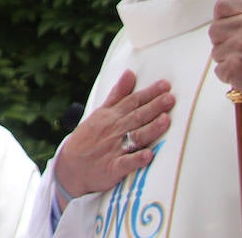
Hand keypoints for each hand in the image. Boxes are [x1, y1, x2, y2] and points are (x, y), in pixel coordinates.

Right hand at [54, 70, 174, 201]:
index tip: (165, 85)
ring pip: (135, 137)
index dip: (149, 93)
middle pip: (137, 116)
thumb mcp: (100, 112)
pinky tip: (149, 155)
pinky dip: (137, 159)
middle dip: (154, 107)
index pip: (133, 101)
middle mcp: (114, 130)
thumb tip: (130, 73)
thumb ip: (118, 94)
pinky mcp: (113, 168)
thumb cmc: (89, 137)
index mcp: (111, 116)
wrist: (71, 166)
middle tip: (170, 98)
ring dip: (151, 129)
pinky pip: (126, 163)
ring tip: (166, 120)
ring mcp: (114, 149)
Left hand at [210, 0, 241, 115]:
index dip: (224, 18)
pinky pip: (219, 70)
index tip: (232, 27)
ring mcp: (241, 48)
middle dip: (225, 42)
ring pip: (216, 51)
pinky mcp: (236, 69)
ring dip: (228, 60)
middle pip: (214, 30)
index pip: (222, 5)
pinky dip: (230, 75)